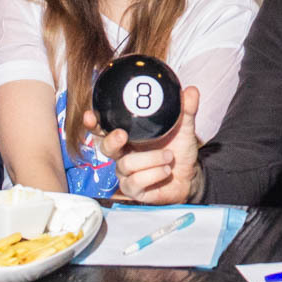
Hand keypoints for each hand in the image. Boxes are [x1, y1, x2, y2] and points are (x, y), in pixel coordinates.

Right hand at [85, 85, 202, 204]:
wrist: (191, 175)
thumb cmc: (180, 149)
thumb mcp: (184, 127)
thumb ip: (186, 110)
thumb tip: (191, 91)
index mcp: (130, 136)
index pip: (104, 129)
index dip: (93, 123)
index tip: (90, 115)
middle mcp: (124, 154)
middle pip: (105, 147)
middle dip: (112, 140)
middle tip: (123, 135)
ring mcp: (127, 173)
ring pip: (126, 165)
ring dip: (151, 159)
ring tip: (169, 157)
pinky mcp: (134, 190)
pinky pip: (135, 182)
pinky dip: (154, 174)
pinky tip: (165, 171)